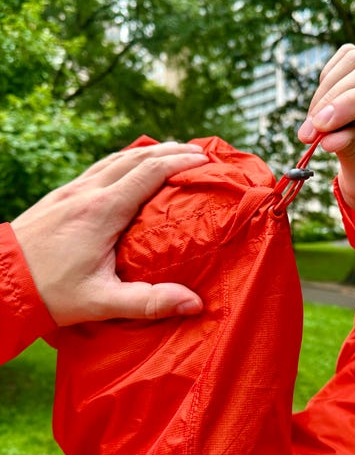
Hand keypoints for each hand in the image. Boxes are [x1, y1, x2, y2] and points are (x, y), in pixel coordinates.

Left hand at [10, 143, 208, 325]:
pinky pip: (99, 168)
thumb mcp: (101, 302)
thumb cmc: (49, 294)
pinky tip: (130, 168)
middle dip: (171, 151)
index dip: (180, 162)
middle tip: (199, 153)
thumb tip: (195, 303)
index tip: (205, 161)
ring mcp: (70, 191)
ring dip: (148, 152)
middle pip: (136, 157)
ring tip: (172, 153)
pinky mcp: (59, 197)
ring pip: (115, 159)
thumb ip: (149, 302)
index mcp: (102, 211)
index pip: (149, 172)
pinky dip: (124, 161)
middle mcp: (87, 192)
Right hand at [297, 44, 354, 219]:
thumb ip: (354, 154)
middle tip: (308, 136)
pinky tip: (326, 114)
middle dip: (333, 99)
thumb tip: (328, 135)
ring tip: (315, 130)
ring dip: (326, 93)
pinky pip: (348, 60)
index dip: (353, 103)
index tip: (319, 126)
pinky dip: (328, 83)